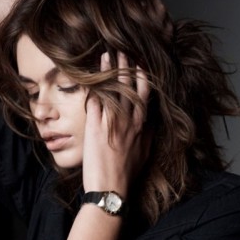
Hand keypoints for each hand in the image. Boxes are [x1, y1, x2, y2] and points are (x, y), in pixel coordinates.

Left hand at [82, 51, 149, 194]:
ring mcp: (112, 121)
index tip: (138, 64)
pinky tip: (91, 74)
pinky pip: (95, 99)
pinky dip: (94, 85)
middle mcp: (129, 120)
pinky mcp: (95, 126)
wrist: (111, 188)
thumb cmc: (127, 174)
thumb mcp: (145, 153)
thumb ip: (147, 135)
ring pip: (112, 89)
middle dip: (126, 66)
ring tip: (107, 55)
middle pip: (129, 86)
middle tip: (122, 51)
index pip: (145, 94)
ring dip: (109, 69)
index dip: (141, 77)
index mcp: (142, 125)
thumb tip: (149, 123)